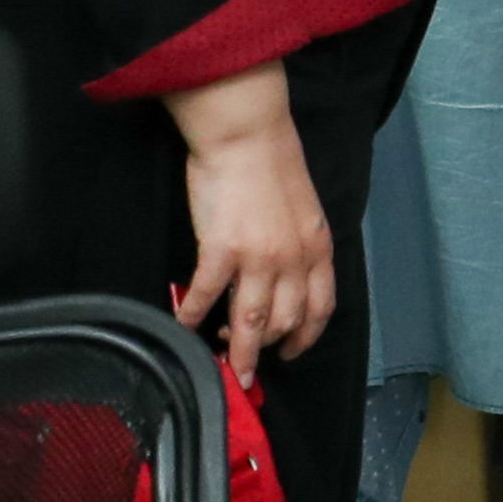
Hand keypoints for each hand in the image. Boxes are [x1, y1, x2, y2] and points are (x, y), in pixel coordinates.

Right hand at [166, 65, 332, 381]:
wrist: (248, 137)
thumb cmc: (273, 168)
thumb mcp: (303, 213)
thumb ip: (298, 248)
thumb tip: (284, 278)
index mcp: (318, 249)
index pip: (320, 307)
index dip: (305, 337)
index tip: (290, 353)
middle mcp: (295, 259)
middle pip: (285, 322)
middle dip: (265, 349)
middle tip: (245, 361)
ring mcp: (260, 257)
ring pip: (250, 321)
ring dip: (235, 349)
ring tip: (221, 364)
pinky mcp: (222, 250)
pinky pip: (205, 295)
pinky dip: (191, 315)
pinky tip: (182, 324)